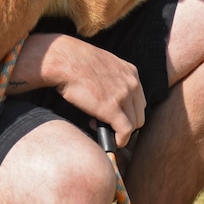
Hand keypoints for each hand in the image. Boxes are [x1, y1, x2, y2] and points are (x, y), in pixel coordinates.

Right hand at [12, 33, 146, 145]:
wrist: (64, 60)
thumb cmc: (75, 61)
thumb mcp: (103, 64)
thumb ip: (112, 78)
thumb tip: (108, 94)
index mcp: (130, 72)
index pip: (139, 100)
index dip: (127, 111)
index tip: (114, 115)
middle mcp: (131, 83)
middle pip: (139, 114)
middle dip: (125, 123)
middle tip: (107, 124)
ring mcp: (124, 96)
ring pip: (134, 124)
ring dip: (119, 132)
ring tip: (101, 128)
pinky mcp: (112, 109)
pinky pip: (125, 131)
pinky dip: (121, 140)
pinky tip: (112, 142)